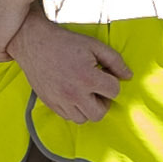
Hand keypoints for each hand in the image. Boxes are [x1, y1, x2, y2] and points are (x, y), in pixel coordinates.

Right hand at [18, 9, 123, 129]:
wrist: (34, 43)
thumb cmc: (65, 43)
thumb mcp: (94, 45)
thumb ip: (115, 61)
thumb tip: (128, 76)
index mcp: (87, 77)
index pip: (114, 91)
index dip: (113, 82)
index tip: (104, 74)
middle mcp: (74, 94)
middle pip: (100, 112)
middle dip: (103, 101)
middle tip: (97, 88)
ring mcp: (61, 101)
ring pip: (84, 119)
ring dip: (89, 108)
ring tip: (85, 92)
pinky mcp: (50, 104)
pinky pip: (69, 117)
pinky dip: (74, 109)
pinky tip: (73, 94)